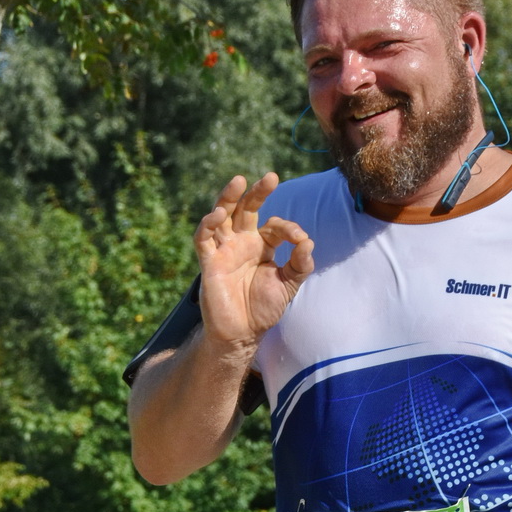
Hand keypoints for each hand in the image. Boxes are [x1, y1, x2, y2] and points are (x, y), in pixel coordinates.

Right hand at [193, 173, 314, 350]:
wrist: (243, 334)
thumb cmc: (263, 309)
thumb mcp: (288, 285)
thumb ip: (300, 265)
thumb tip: (308, 243)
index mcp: (261, 246)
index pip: (274, 226)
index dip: (288, 228)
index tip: (300, 239)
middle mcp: (241, 243)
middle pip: (245, 209)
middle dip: (256, 193)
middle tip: (271, 178)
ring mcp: (223, 250)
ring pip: (221, 216)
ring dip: (228, 198)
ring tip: (239, 181)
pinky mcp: (209, 263)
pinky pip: (203, 238)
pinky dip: (208, 225)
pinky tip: (218, 214)